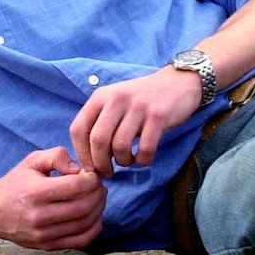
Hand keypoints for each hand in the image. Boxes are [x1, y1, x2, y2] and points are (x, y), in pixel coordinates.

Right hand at [0, 148, 104, 249]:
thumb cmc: (17, 183)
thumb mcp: (32, 161)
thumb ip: (57, 156)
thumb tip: (80, 170)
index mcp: (35, 191)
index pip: (76, 186)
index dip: (92, 180)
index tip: (92, 175)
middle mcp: (39, 216)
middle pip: (84, 206)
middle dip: (98, 193)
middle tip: (98, 186)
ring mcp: (44, 234)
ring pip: (85, 223)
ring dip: (99, 209)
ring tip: (97, 197)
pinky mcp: (48, 246)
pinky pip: (81, 240)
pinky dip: (94, 227)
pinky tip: (94, 215)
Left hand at [69, 68, 201, 174]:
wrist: (177, 83)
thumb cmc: (141, 99)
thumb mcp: (114, 101)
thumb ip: (99, 122)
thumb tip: (89, 157)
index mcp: (101, 97)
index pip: (78, 129)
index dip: (81, 153)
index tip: (89, 166)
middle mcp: (116, 99)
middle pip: (98, 140)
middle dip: (100, 163)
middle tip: (108, 172)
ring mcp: (138, 107)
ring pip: (120, 146)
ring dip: (123, 162)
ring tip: (128, 161)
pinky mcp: (158, 116)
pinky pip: (145, 149)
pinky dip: (142, 160)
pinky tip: (143, 158)